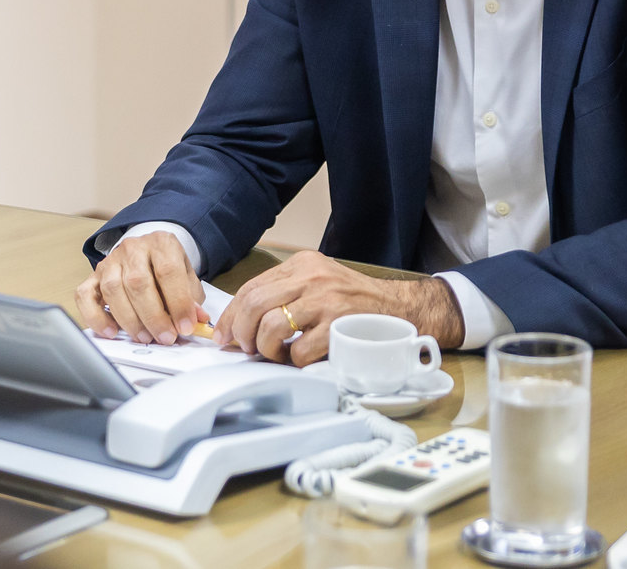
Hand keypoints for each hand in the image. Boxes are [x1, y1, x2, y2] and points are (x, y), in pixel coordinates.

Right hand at [73, 231, 208, 344]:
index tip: (185, 326)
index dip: (178, 302)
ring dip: (130, 320)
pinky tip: (111, 331)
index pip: (168, 271)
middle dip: (154, 316)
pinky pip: (85, 295)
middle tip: (165, 337)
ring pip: (113, 289)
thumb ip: (191, 298)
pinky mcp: (94, 275)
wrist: (148, 252)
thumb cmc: (167, 268)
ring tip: (145, 337)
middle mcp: (133, 248)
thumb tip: (196, 320)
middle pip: (138, 282)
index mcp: (161, 243)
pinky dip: (96, 317)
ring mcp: (110, 261)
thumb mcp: (187, 278)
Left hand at [216, 250, 462, 365]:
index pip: (251, 287)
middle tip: (247, 349)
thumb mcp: (318, 285)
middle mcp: (312, 277)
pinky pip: (300, 349)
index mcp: (302, 264)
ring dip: (267, 349)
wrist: (403, 310)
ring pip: (272, 326)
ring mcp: (327, 301)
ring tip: (277, 355)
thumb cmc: (356, 304)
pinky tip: (300, 360)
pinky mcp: (340, 326)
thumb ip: (285, 295)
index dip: (231, 316)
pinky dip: (294, 361)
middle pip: (255, 304)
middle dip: (242, 333)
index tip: (224, 336)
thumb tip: (242, 324)